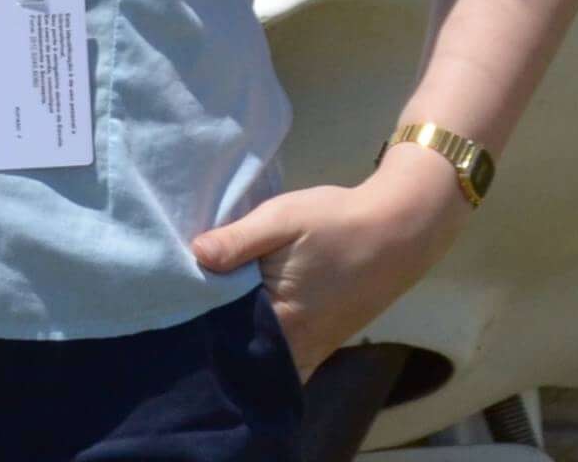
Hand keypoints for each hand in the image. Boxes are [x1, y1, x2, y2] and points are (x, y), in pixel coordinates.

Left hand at [187, 142, 472, 379]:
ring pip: (265, 357)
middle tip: (189, 305)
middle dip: (216, 336)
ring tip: (214, 307)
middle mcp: (298, 347)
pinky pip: (286, 353)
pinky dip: (265, 342)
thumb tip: (195, 256)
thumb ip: (237, 241)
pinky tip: (248, 314)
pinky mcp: (325, 341)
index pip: (224, 340)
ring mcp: (315, 348)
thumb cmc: (337, 223)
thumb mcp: (281, 219)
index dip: (198, 324)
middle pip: (243, 355)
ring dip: (241, 339)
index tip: (177, 303)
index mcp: (282, 322)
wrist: (399, 230)